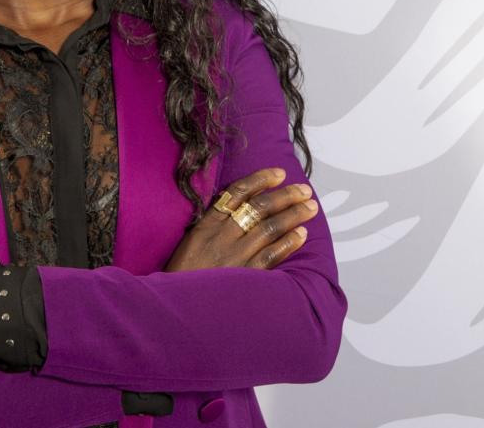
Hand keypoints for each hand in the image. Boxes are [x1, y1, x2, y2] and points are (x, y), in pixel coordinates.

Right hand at [164, 167, 319, 271]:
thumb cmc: (182, 277)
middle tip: (304, 190)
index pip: (237, 193)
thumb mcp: (190, 244)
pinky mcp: (244, 278)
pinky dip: (288, 243)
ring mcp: (234, 258)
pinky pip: (271, 256)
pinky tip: (301, 234)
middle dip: (285, 196)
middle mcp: (221, 238)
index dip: (261, 180)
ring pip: (269, 228)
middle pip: (259, 208)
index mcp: (206, 226)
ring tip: (310, 207)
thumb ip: (213, 226)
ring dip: (293, 215)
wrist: (173, 309)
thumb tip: (241, 207)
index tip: (279, 174)